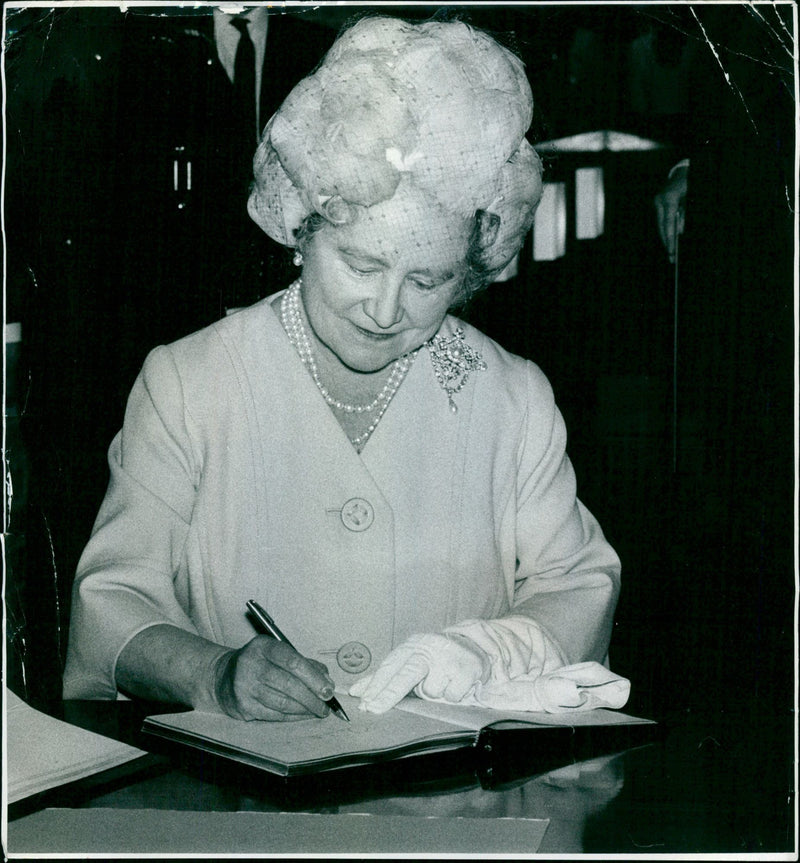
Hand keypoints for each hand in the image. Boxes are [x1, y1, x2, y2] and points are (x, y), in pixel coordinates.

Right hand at [213, 636, 335, 720]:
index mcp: (263, 646)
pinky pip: (274, 714)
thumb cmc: (259, 663)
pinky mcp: (243, 705)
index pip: (292, 661)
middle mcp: (251, 664)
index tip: (328, 689)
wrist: (224, 677)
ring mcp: (245, 686)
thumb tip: (326, 680)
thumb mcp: (278, 653)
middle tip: (326, 705)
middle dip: (312, 697)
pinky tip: (302, 715)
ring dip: (304, 709)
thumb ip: (303, 663)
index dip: (313, 677)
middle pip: (289, 684)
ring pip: (282, 702)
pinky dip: (292, 716)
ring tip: (317, 710)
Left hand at [349, 633, 489, 713]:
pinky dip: (451, 695)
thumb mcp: (410, 661)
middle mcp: (429, 647)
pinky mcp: (467, 668)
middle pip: (406, 673)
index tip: (364, 702)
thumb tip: (355, 691)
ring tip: (441, 682)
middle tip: (373, 709)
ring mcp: (449, 657)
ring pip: (431, 691)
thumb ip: (385, 677)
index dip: (376, 685)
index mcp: (412, 645)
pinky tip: (455, 683)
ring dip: (433, 693)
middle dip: (388, 693)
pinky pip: (451, 695)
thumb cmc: (435, 659)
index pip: (390, 665)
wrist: (474, 647)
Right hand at [654, 163, 687, 262]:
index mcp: (669, 199)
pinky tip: (669, 240)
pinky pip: (661, 221)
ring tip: (670, 251)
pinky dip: (666, 230)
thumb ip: (685, 216)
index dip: (670, 238)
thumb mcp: (691, 200)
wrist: (682, 172)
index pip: (668, 223)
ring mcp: (656, 203)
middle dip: (666, 241)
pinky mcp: (657, 205)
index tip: (671, 251)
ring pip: (660, 225)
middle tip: (671, 256)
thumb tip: (679, 232)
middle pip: (661, 226)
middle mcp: (659, 201)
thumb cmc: (689, 185)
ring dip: (666, 237)